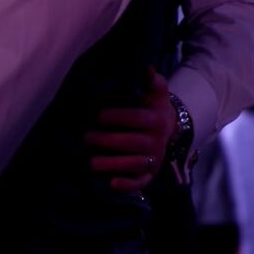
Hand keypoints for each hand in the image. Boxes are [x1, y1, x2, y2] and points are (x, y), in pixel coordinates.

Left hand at [85, 68, 174, 192]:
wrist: (168, 129)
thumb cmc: (152, 107)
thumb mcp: (155, 93)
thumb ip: (153, 81)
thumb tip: (147, 67)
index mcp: (157, 120)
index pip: (139, 119)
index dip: (119, 117)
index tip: (98, 115)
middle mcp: (157, 142)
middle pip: (134, 143)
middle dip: (109, 141)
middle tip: (85, 137)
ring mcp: (154, 159)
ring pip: (135, 164)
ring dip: (114, 164)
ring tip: (91, 162)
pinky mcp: (150, 174)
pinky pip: (141, 183)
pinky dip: (128, 185)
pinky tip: (111, 183)